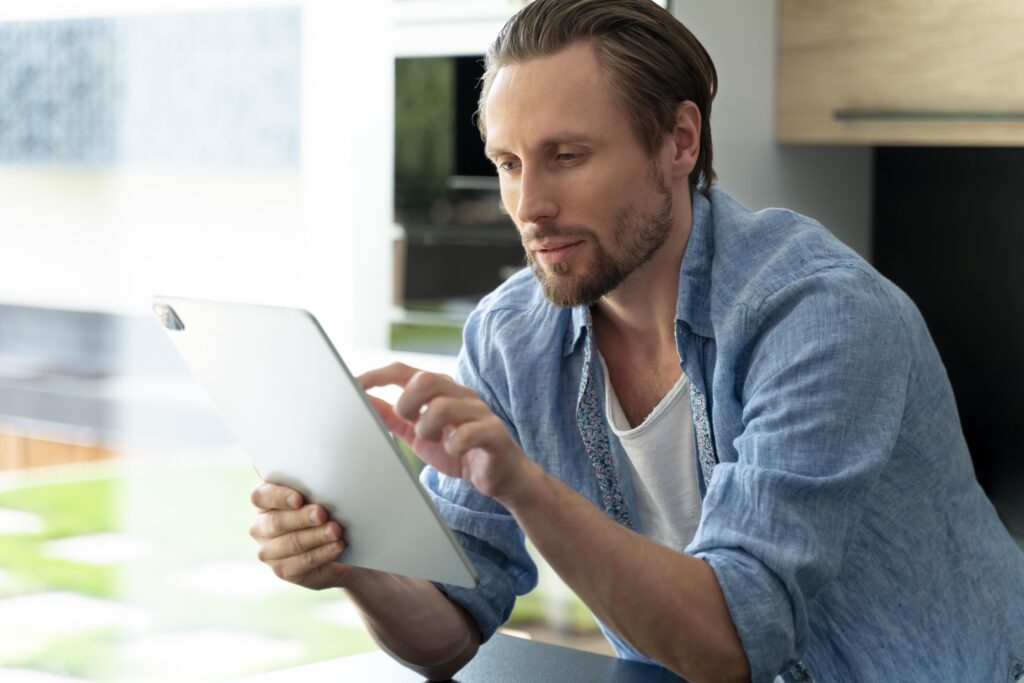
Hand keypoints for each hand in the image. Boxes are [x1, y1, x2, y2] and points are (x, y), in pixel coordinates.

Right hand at [249, 482, 359, 589]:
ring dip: (316, 536)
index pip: (261, 496)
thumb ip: (310, 485)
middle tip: (323, 514)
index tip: (299, 499)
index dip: (279, 497)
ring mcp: (269, 552)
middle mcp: (260, 527)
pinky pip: (303, 562)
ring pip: (291, 543)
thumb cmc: (322, 510)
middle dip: (302, 518)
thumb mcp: (315, 495)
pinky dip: (323, 553)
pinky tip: (337, 546)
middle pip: (276, 522)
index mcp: (264, 502)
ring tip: (336, 531)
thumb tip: (320, 467)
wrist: (335, 544)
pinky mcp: (284, 570)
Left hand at [358, 362, 532, 500]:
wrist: (503, 476)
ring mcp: (479, 411)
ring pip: (442, 406)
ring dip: (428, 429)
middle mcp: (460, 394)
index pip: (403, 371)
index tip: (354, 385)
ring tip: (436, 441)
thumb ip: (393, 417)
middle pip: (425, 379)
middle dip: (407, 404)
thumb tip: (364, 402)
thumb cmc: (461, 450)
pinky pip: (468, 433)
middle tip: (410, 424)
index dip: (376, 375)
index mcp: (440, 391)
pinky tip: (455, 452)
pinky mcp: (494, 433)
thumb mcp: (419, 433)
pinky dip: (454, 445)